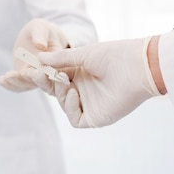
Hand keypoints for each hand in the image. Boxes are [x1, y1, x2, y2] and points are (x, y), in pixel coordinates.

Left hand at [0, 19, 68, 91]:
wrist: (34, 36)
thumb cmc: (41, 30)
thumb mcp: (40, 28)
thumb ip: (40, 35)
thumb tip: (40, 45)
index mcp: (58, 61)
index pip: (54, 70)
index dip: (47, 72)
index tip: (38, 70)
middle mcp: (48, 72)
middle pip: (41, 81)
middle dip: (30, 79)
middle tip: (20, 74)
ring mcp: (36, 77)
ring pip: (28, 84)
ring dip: (18, 82)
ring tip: (6, 77)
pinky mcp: (26, 78)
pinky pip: (19, 84)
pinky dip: (10, 85)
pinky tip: (0, 81)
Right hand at [33, 37, 162, 127]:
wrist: (138, 67)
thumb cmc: (114, 56)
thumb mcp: (83, 54)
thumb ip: (61, 59)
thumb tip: (39, 59)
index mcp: (81, 74)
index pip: (56, 78)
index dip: (44, 74)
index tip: (34, 67)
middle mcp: (84, 90)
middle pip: (56, 92)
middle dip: (46, 84)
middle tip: (39, 74)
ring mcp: (90, 104)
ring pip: (64, 105)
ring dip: (60, 93)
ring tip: (66, 82)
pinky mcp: (97, 117)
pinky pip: (75, 119)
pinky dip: (70, 108)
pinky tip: (74, 93)